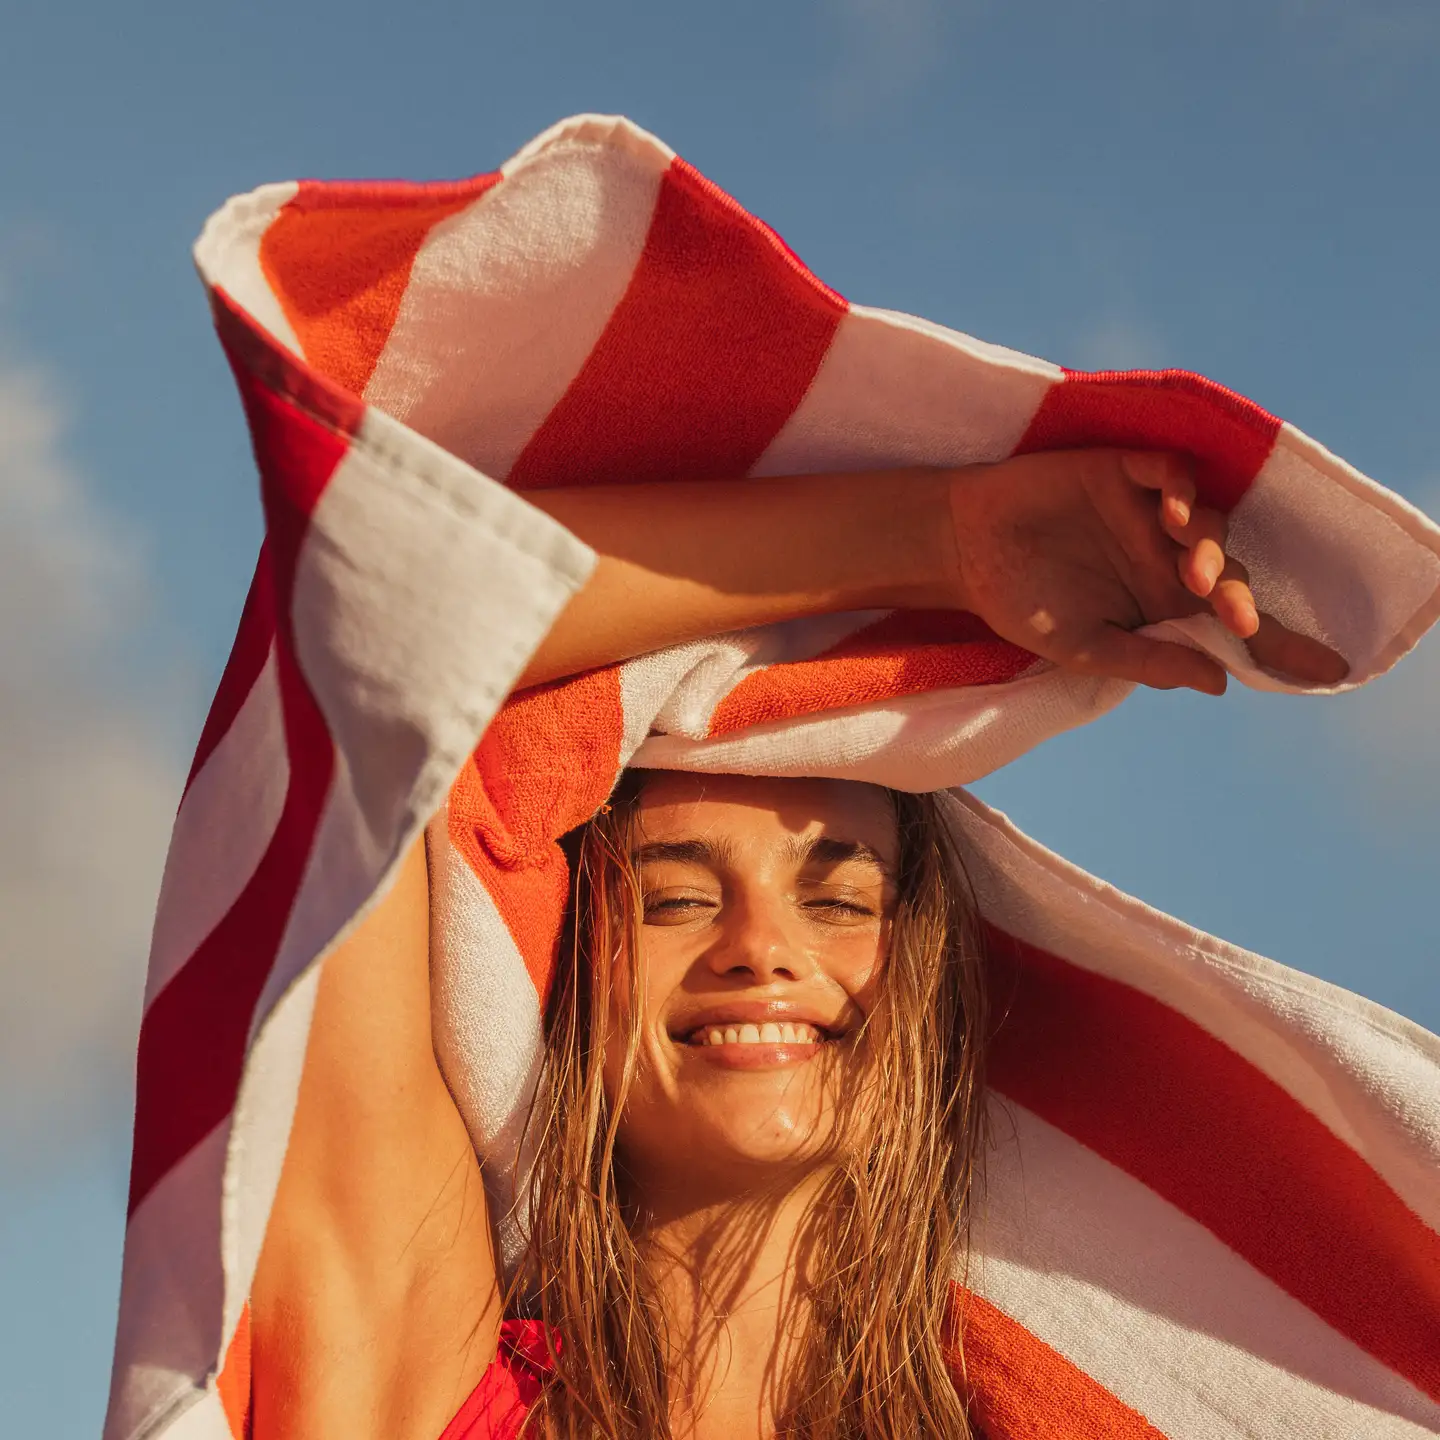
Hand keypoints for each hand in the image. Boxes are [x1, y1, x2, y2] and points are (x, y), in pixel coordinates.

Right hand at [945, 449, 1349, 694]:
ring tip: (1192, 575)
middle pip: (1229, 575)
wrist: (962, 548)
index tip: (1327, 670)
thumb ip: (1148, 659)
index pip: (1228, 625)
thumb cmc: (1018, 602)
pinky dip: (1183, 490)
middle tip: (1240, 623)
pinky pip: (1173, 472)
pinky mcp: (1123, 471)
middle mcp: (1163, 557)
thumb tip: (1219, 683)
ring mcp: (1146, 512)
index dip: (1279, 644)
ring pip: (1211, 522)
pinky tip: (1171, 515)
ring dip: (1212, 549)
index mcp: (1158, 605)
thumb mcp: (1083, 646)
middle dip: (1243, 600)